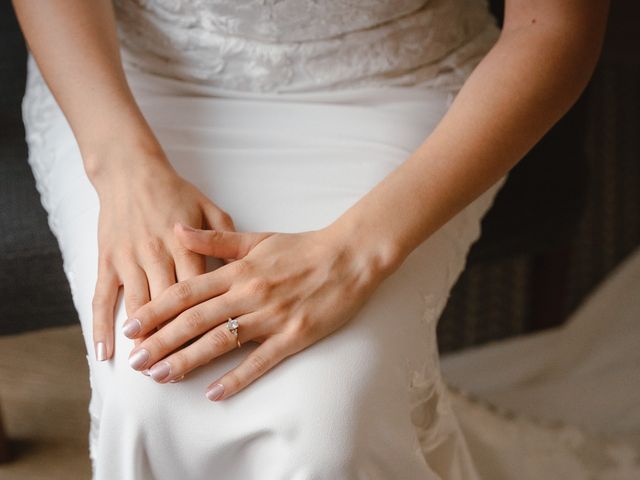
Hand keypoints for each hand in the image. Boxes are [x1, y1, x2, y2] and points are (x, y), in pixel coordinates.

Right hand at [88, 140, 236, 362]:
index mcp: (187, 246)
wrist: (131, 170)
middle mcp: (158, 255)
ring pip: (137, 308)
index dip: (202, 325)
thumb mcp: (209, 208)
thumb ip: (226, 238)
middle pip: (168, 308)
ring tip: (148, 370)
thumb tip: (241, 270)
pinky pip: (102, 297)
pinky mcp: (107, 260)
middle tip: (176, 373)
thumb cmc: (176, 191)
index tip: (209, 353)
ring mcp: (130, 259)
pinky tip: (104, 352)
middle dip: (172, 343)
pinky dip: (101, 326)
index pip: (198, 295)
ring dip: (142, 342)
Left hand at [122, 221, 393, 400]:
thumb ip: (215, 238)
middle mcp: (249, 293)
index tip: (132, 326)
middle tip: (135, 361)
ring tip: (161, 377)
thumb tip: (177, 230)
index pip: (187, 292)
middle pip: (195, 320)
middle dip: (161, 341)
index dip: (155, 310)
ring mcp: (271, 316)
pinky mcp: (293, 335)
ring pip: (221, 341)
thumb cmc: (302, 248)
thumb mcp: (257, 238)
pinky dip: (236, 378)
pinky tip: (214, 393)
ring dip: (187, 360)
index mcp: (238, 270)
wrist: (348, 257)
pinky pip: (260, 360)